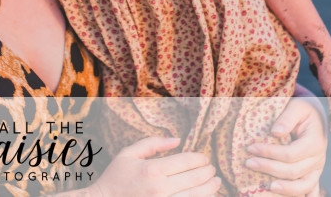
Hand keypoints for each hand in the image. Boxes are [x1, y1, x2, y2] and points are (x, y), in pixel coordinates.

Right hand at [86, 137, 219, 196]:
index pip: (188, 161)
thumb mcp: (128, 154)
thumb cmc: (116, 179)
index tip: (204, 158)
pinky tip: (204, 195)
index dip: (201, 158)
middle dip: (209, 172)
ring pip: (199, 196)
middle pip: (197, 178)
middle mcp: (161, 189)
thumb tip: (178, 140)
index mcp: (153, 170)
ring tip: (215, 183)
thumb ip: (153, 143)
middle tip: (212, 169)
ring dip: (211, 188)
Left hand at [245, 97, 326, 196]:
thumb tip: (275, 131)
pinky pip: (309, 190)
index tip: (251, 148)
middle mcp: (318, 159)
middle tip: (248, 163)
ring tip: (266, 187)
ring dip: (284, 189)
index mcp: (315, 142)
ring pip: (303, 187)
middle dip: (269, 168)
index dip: (270, 153)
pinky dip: (300, 196)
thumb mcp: (297, 106)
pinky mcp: (313, 175)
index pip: (290, 154)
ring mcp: (316, 169)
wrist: (316, 117)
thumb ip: (287, 117)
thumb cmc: (303, 110)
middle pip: (293, 171)